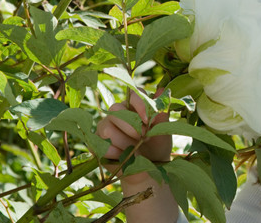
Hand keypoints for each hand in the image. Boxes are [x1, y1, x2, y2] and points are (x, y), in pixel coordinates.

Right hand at [96, 91, 179, 221]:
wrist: (149, 168)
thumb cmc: (157, 145)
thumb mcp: (163, 130)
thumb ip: (162, 112)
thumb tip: (163, 90)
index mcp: (135, 106)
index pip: (133, 94)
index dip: (140, 104)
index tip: (148, 120)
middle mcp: (117, 113)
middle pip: (115, 109)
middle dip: (131, 126)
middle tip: (144, 138)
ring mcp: (105, 127)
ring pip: (106, 127)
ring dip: (124, 141)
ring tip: (135, 149)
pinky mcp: (97, 143)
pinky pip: (99, 144)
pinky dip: (115, 153)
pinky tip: (125, 157)